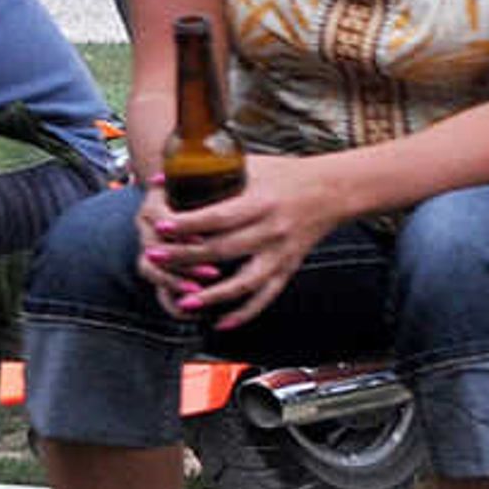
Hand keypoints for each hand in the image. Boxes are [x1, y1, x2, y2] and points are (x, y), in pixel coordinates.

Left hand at [140, 152, 343, 332]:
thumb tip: (163, 177)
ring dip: (213, 295)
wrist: (332, 190)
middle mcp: (272, 230)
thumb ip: (209, 172)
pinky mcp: (288, 268)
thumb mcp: (251, 165)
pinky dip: (245, 313)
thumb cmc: (287, 174)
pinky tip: (222, 323)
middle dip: (185, 256)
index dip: (187, 224)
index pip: (218, 216)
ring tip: (184, 302)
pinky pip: (266, 297)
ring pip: (244, 281)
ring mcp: (281, 253)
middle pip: (223, 249)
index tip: (161, 226)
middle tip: (155, 257)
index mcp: (261, 202)